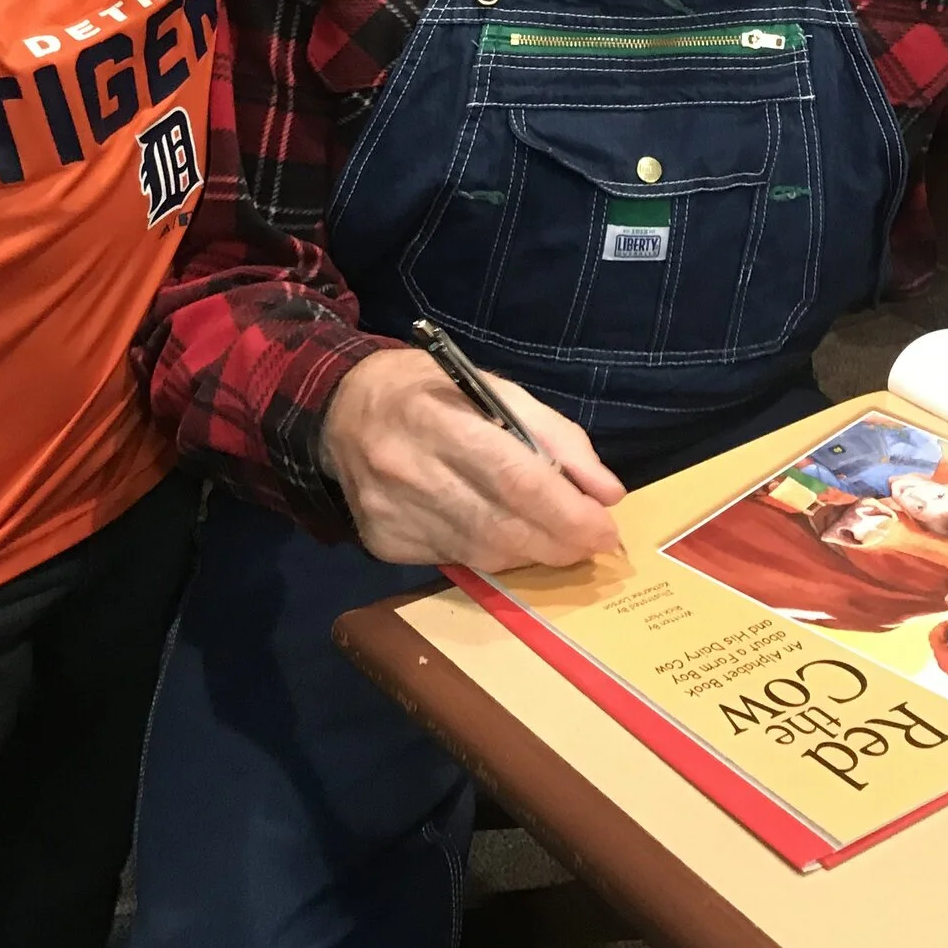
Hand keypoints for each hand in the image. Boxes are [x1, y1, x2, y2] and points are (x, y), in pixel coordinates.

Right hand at [320, 349, 625, 571]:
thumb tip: (606, 492)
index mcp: (437, 417)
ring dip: (531, 553)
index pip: (515, 479)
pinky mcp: (381, 541)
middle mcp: (407, 468)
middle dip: (559, 542)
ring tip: (556, 540)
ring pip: (481, 553)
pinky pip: (454, 560)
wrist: (341, 410)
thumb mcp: (494, 388)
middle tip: (592, 542)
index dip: (568, 512)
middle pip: (501, 526)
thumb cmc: (428, 392)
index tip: (606, 529)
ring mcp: (390, 511)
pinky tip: (502, 534)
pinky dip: (491, 554)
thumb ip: (555, 436)